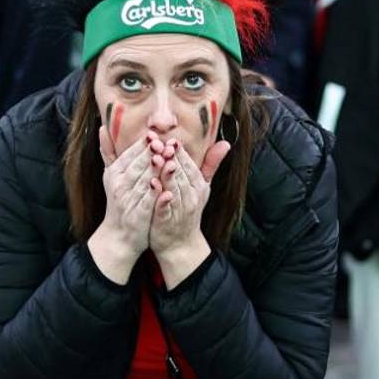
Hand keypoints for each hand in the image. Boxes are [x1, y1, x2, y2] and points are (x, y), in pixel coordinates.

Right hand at [97, 129, 160, 256]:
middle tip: (167, 144)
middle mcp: (118, 185)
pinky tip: (167, 189)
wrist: (119, 235)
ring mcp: (128, 200)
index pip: (130, 154)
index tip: (156, 135)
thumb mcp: (111, 176)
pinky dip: (157, 195)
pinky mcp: (137, 215)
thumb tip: (102, 128)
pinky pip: (148, 202)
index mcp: (114, 172)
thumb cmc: (119, 202)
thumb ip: (109, 152)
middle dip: (153, 154)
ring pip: (144, 181)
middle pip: (138, 165)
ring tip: (170, 160)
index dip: (144, 145)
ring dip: (157, 170)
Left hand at [150, 138, 228, 286]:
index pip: (187, 163)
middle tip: (157, 143)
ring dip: (165, 172)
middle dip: (169, 156)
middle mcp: (191, 195)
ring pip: (173, 186)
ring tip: (155, 158)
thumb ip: (210, 165)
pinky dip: (161, 195)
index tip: (167, 136)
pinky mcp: (168, 220)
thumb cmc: (188, 210)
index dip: (177, 149)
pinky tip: (153, 184)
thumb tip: (225, 143)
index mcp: (197, 184)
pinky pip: (165, 206)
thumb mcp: (201, 187)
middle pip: (180, 172)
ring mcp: (180, 208)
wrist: (180, 243)